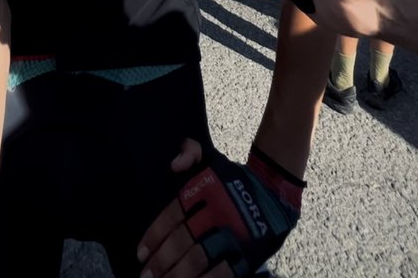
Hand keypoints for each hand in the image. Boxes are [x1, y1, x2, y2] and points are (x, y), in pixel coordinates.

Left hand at [137, 146, 303, 276]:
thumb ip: (189, 152)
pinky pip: (223, 273)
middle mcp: (218, 212)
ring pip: (199, 259)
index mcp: (206, 189)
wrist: (276, 190)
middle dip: (162, 261)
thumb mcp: (212, 158)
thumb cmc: (234, 179)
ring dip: (177, 275)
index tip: (141, 253)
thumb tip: (173, 165)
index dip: (155, 235)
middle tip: (146, 276)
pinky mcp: (248, 254)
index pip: (173, 214)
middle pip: (183, 240)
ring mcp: (234, 234)